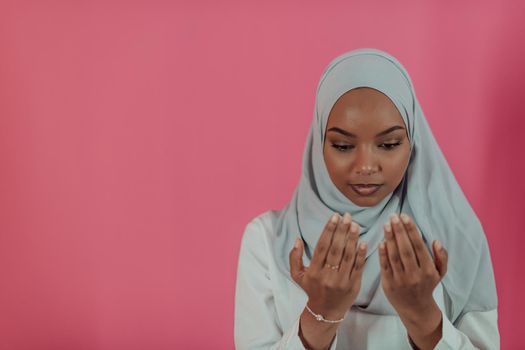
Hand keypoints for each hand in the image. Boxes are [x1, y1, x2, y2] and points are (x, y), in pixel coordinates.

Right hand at [289, 212, 366, 319]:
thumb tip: (297, 240)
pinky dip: (361, 254)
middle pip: (336, 249)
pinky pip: (358, 267)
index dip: (328, 231)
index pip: (322, 247)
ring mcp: (341, 281)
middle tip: (347, 217)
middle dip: (342, 231)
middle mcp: (327, 276)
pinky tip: (364, 242)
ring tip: (355, 225)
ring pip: (348, 257)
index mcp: (314, 271)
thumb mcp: (297, 275)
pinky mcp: (353, 285)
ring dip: (353, 239)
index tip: (334, 217)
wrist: (325, 312)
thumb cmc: (312, 289)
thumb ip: (294, 257)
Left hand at [379, 213, 447, 348]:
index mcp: (428, 270)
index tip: (405, 217)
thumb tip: (436, 241)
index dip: (411, 230)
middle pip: (405, 249)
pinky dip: (382, 253)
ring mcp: (401, 280)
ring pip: (394, 256)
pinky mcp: (388, 284)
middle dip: (399, 231)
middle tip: (393, 216)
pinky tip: (381, 241)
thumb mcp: (440, 273)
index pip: (418, 246)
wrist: (415, 308)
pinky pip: (385, 266)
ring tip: (386, 224)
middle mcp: (415, 275)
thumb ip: (441, 257)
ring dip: (389, 239)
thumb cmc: (427, 285)